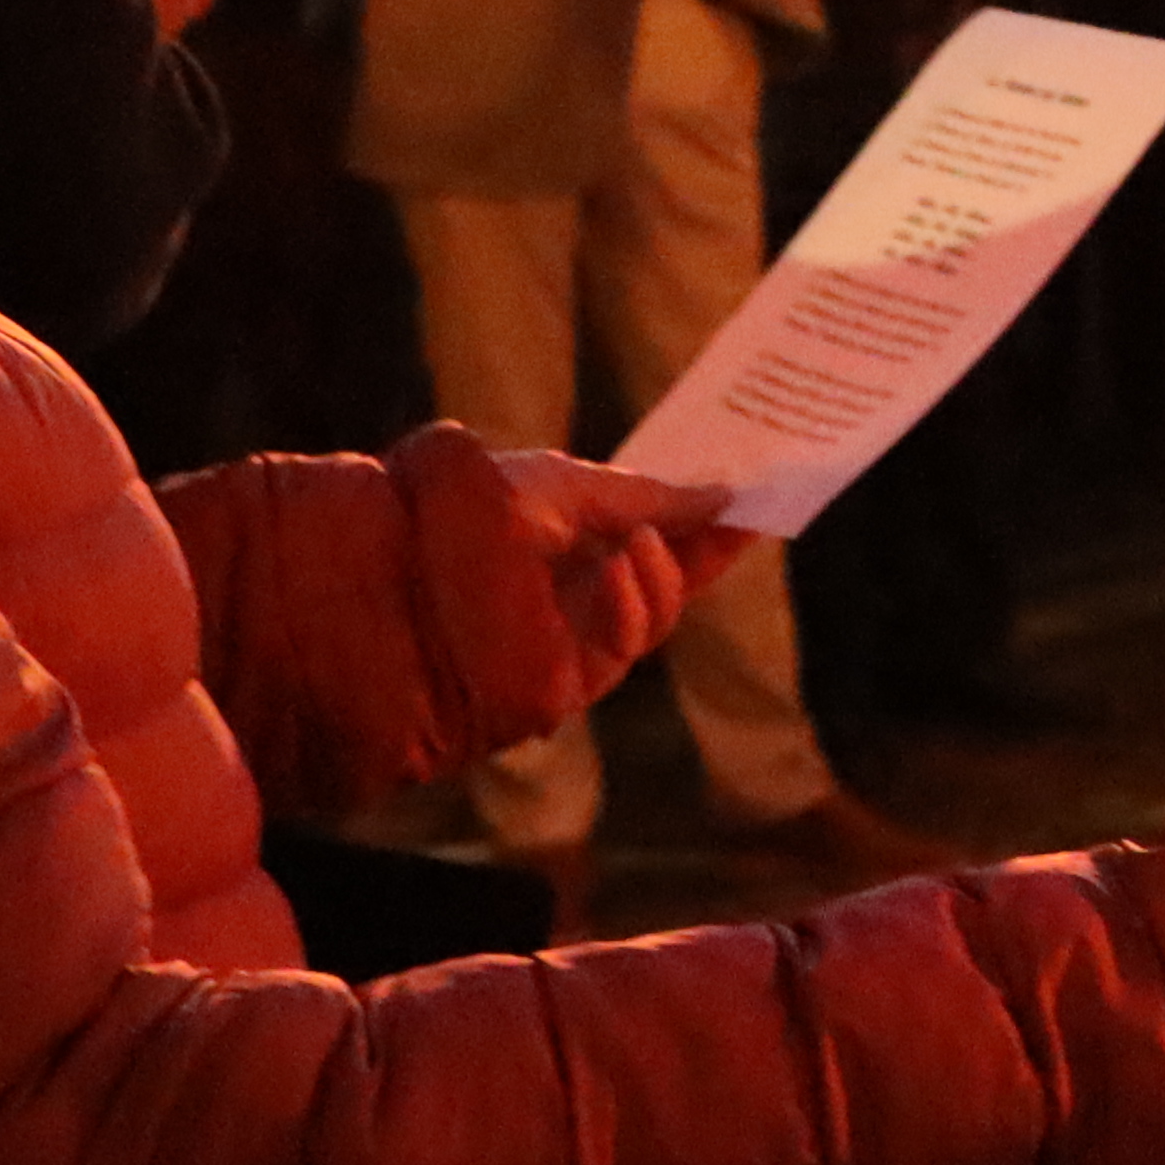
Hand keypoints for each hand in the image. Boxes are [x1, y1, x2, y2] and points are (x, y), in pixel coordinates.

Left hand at [492, 449, 730, 698]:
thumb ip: (648, 497)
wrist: (414, 566)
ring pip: (656, 618)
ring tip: (641, 544)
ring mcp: (573, 637)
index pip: (650, 537)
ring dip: (663, 577)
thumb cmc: (479, 512)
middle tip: (748, 521)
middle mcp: (574, 591)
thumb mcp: (571, 485)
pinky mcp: (570, 679)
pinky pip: (625, 647)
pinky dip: (629, 605)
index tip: (750, 500)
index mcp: (568, 540)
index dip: (700, 524)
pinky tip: (618, 570)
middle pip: (666, 582)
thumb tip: (722, 496)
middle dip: (706, 554)